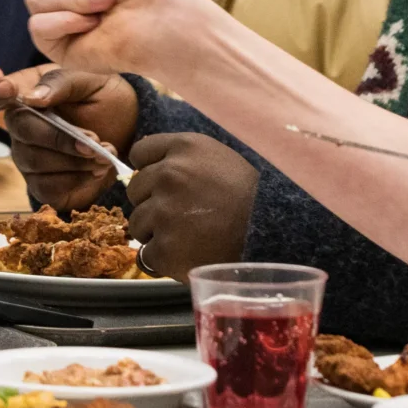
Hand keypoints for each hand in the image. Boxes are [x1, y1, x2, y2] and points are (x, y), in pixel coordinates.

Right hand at [0, 48, 140, 209]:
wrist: (129, 130)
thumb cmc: (104, 99)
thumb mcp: (91, 79)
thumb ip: (61, 82)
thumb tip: (32, 97)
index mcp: (23, 94)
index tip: (8, 90)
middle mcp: (19, 127)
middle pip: (20, 132)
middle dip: (59, 138)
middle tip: (94, 140)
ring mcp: (28, 157)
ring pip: (35, 162)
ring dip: (74, 160)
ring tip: (104, 154)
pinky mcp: (43, 185)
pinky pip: (47, 188)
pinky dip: (77, 180)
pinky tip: (96, 170)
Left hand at [125, 133, 256, 278]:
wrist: (272, 235)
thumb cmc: (249, 197)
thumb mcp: (219, 159)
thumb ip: (184, 158)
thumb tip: (149, 167)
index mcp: (183, 148)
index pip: (139, 153)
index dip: (149, 170)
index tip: (162, 184)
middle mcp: (168, 175)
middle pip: (135, 190)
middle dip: (152, 203)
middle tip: (183, 215)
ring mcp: (163, 212)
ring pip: (137, 224)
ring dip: (155, 232)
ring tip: (188, 236)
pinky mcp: (164, 248)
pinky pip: (147, 254)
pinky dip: (163, 259)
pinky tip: (188, 254)